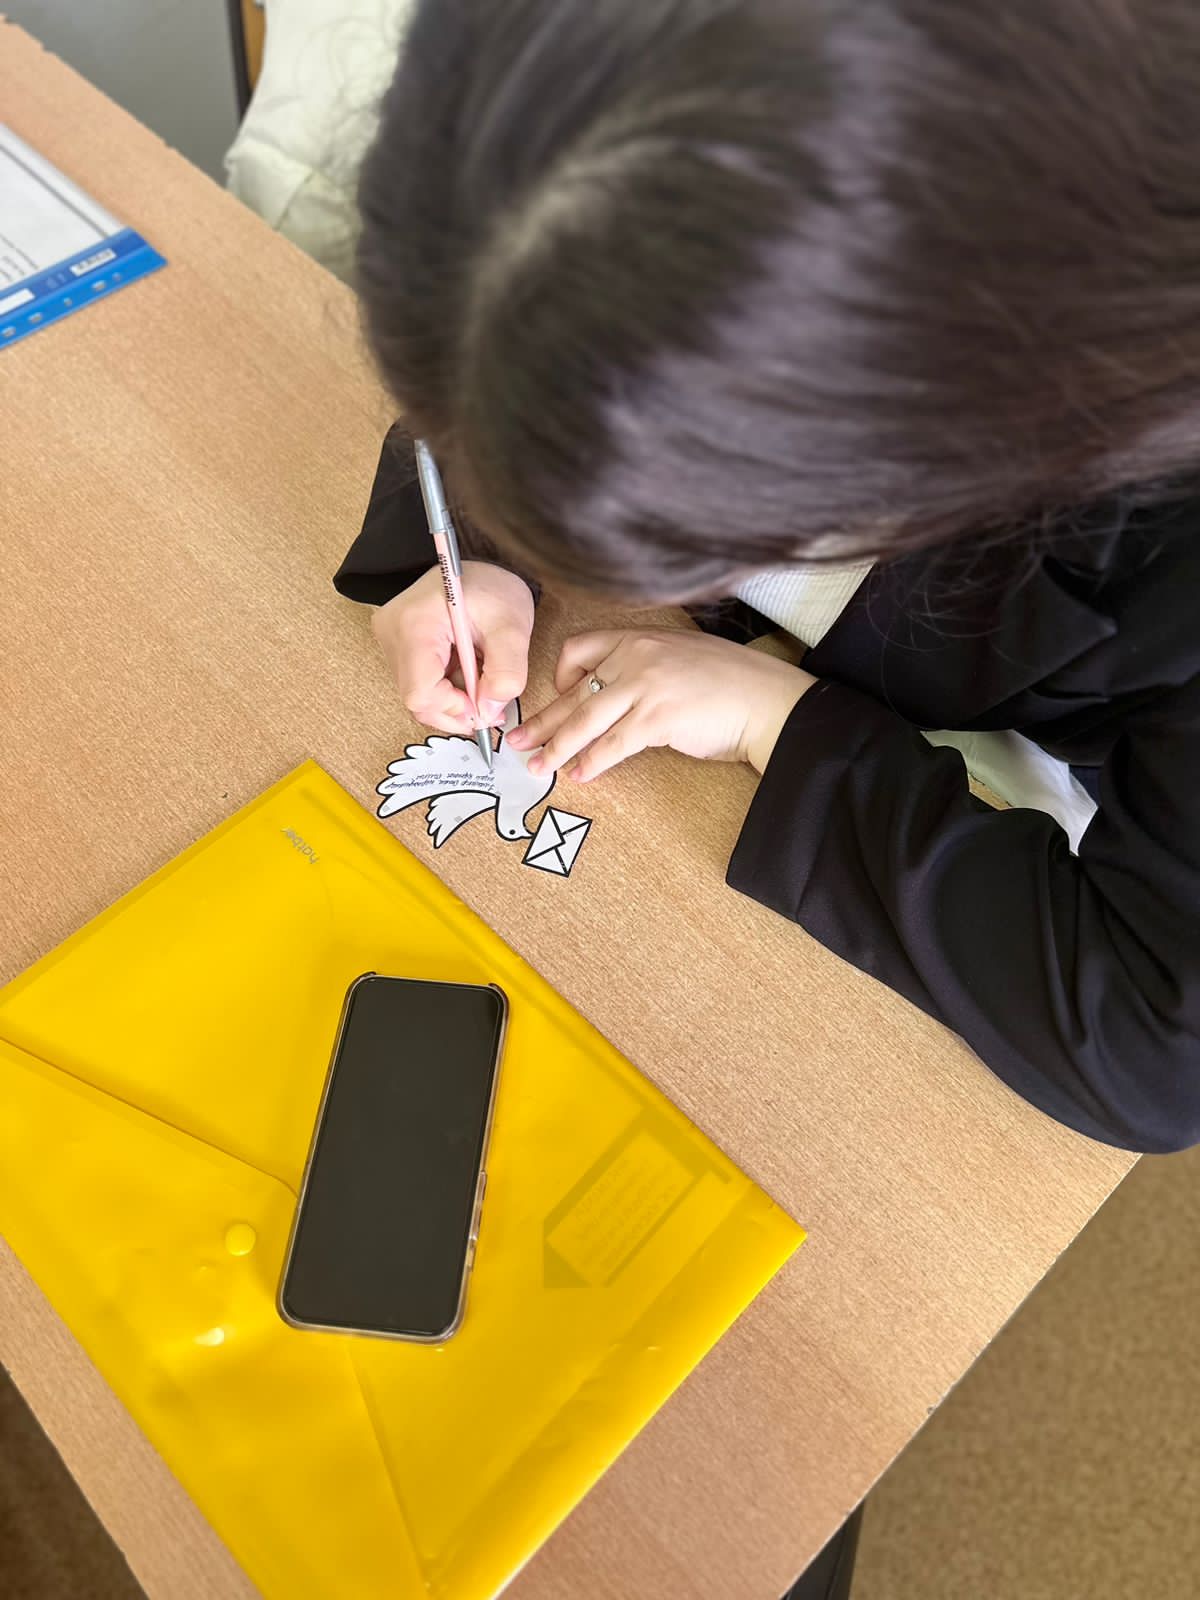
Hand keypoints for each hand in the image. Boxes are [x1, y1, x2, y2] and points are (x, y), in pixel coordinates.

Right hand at [372, 562, 534, 733]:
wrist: (480, 566)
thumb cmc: (493, 588)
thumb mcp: (512, 627)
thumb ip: (506, 673)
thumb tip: (489, 710)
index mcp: (416, 624)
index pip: (420, 692)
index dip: (454, 708)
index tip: (484, 704)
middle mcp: (393, 634)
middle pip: (415, 698)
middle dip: (455, 709)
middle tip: (488, 707)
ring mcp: (391, 641)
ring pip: (417, 695)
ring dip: (453, 700)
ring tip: (481, 684)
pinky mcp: (398, 646)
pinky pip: (418, 683)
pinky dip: (446, 689)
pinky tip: (467, 674)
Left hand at [507, 628, 814, 780]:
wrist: (767, 700)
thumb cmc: (730, 683)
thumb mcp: (679, 658)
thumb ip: (645, 667)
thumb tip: (615, 694)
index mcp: (639, 638)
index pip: (580, 649)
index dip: (561, 677)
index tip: (558, 698)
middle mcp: (636, 656)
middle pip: (575, 692)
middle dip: (543, 721)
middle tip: (518, 740)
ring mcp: (645, 686)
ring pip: (585, 721)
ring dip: (558, 747)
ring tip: (539, 766)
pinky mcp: (657, 718)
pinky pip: (613, 744)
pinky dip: (592, 762)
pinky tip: (580, 775)